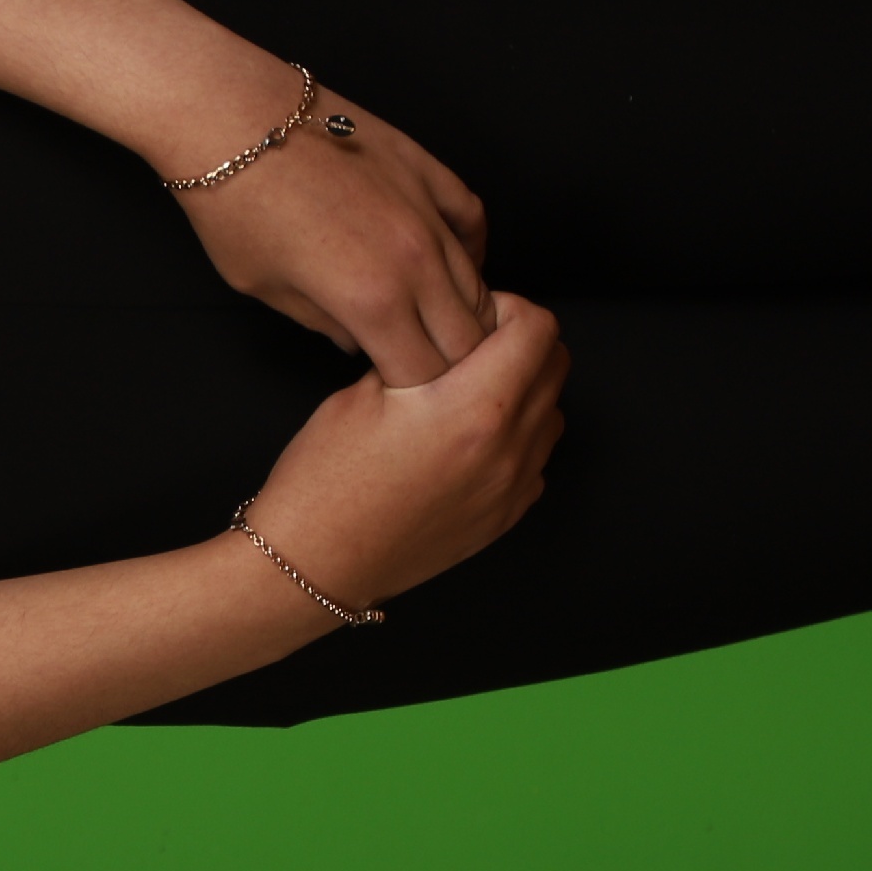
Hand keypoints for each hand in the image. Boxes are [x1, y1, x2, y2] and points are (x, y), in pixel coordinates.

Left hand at [171, 86, 492, 384]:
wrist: (229, 115)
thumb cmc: (232, 204)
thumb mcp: (265, 287)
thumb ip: (323, 324)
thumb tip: (355, 341)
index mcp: (372, 300)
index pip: (426, 374)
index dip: (412, 392)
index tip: (396, 390)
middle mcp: (414, 259)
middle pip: (466, 337)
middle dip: (446, 361)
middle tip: (420, 363)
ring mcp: (427, 210)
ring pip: (476, 282)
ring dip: (461, 311)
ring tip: (436, 325)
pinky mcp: (426, 169)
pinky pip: (472, 221)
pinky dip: (470, 250)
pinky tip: (452, 264)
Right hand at [237, 292, 568, 609]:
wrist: (315, 562)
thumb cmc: (326, 480)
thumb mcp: (361, 392)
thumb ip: (420, 357)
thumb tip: (447, 337)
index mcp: (475, 409)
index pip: (538, 329)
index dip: (507, 308)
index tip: (472, 316)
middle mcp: (509, 449)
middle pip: (556, 366)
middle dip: (520, 344)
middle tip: (470, 348)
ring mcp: (513, 488)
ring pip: (552, 412)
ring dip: (523, 391)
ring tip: (466, 397)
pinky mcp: (505, 517)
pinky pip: (535, 459)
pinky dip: (515, 439)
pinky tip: (464, 443)